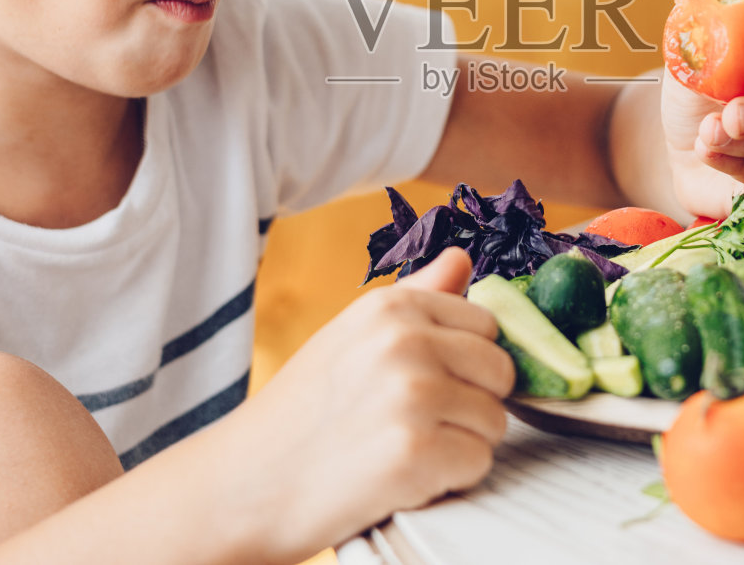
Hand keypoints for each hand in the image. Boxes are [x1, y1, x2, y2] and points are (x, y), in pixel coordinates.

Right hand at [234, 247, 513, 560]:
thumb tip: (462, 257)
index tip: (425, 384)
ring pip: (495, 422)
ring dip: (460, 445)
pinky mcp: (415, 452)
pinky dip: (448, 481)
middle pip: (500, 372)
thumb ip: (416, 296)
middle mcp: (405, 341)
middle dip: (471, 404)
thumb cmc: (301, 414)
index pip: (486, 326)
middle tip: (415, 423)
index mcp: (392, 306)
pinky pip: (478, 464)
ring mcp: (412, 395)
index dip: (464, 364)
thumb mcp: (352, 336)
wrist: (244, 486)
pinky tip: (402, 478)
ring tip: (402, 449)